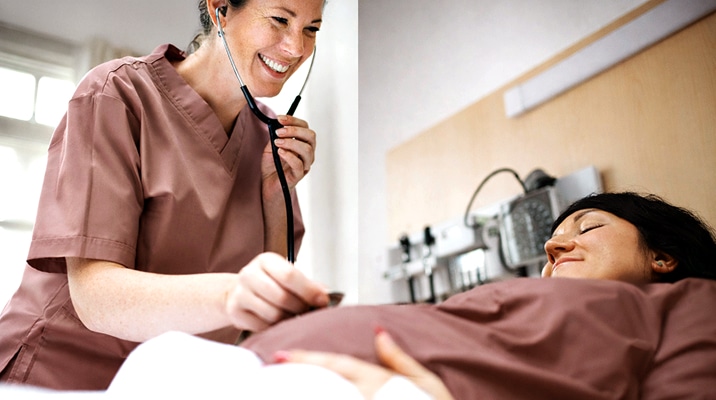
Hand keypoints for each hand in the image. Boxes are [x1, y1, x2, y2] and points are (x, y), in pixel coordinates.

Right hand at [225, 252, 328, 331]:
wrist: (240, 292)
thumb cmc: (271, 284)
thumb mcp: (288, 277)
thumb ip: (308, 285)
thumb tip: (327, 295)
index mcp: (266, 260)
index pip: (289, 275)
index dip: (309, 291)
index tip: (322, 301)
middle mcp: (249, 274)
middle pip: (282, 297)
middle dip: (300, 308)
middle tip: (307, 312)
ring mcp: (239, 294)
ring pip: (273, 314)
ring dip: (289, 319)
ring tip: (293, 317)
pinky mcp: (235, 313)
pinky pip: (262, 327)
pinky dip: (274, 328)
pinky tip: (278, 322)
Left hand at [261, 115, 315, 192]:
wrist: (268, 186)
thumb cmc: (272, 166)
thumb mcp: (271, 146)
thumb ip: (276, 136)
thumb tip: (277, 124)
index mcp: (302, 143)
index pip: (305, 127)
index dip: (293, 120)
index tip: (279, 118)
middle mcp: (307, 153)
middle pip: (310, 136)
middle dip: (294, 130)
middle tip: (279, 131)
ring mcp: (304, 164)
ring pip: (307, 150)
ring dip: (291, 143)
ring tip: (277, 143)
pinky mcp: (298, 175)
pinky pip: (299, 164)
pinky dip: (289, 156)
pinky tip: (280, 152)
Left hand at [277, 328, 454, 399]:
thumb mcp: (425, 381)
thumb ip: (398, 358)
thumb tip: (379, 331)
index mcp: (379, 384)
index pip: (337, 367)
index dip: (307, 360)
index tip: (282, 355)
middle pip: (326, 387)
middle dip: (298, 378)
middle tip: (271, 368)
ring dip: (307, 394)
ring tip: (281, 387)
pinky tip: (312, 397)